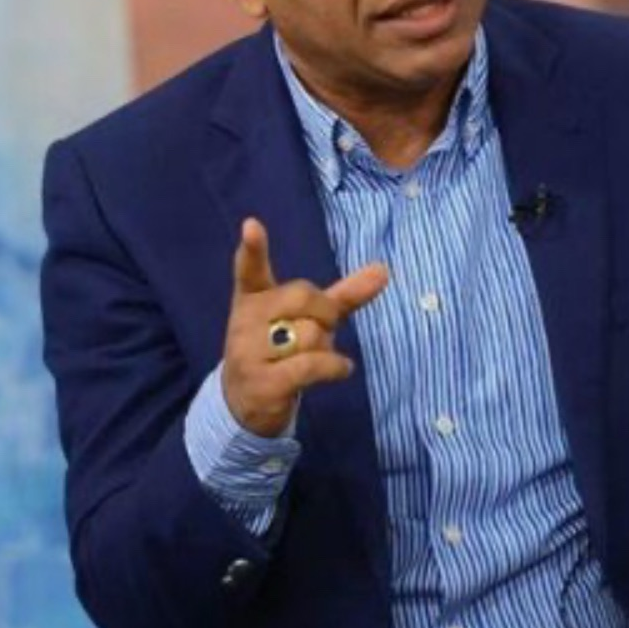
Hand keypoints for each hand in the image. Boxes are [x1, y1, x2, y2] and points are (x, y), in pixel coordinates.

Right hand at [222, 217, 386, 436]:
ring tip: (310, 357)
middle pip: (303, 298)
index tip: (251, 225)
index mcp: (253, 297)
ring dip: (325, 347)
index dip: (252, 247)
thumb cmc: (282, 348)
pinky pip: (311, 365)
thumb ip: (344, 294)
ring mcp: (249, 354)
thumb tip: (384, 268)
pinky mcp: (263, 384)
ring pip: (311, 334)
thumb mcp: (310, 318)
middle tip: (320, 328)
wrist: (245, 402)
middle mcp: (245, 321)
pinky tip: (340, 369)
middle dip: (325, 313)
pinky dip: (334, 366)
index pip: (250, 268)